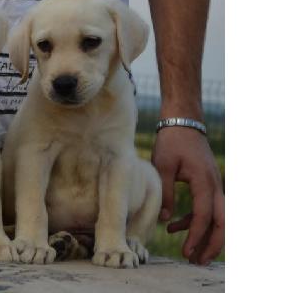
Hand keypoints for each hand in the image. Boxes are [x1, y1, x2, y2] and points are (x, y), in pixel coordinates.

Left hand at [151, 126, 223, 264]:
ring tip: (189, 253)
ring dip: (204, 236)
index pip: (203, 215)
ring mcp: (213, 185)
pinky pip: (206, 208)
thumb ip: (165, 192)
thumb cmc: (172, 142)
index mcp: (203, 181)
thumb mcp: (163, 165)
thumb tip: (163, 219)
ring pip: (217, 218)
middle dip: (212, 245)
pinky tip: (173, 227)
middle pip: (221, 222)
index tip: (185, 253)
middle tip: (197, 261)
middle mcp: (214, 185)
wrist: (183, 123)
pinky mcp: (207, 185)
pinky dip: (194, 220)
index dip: (195, 236)